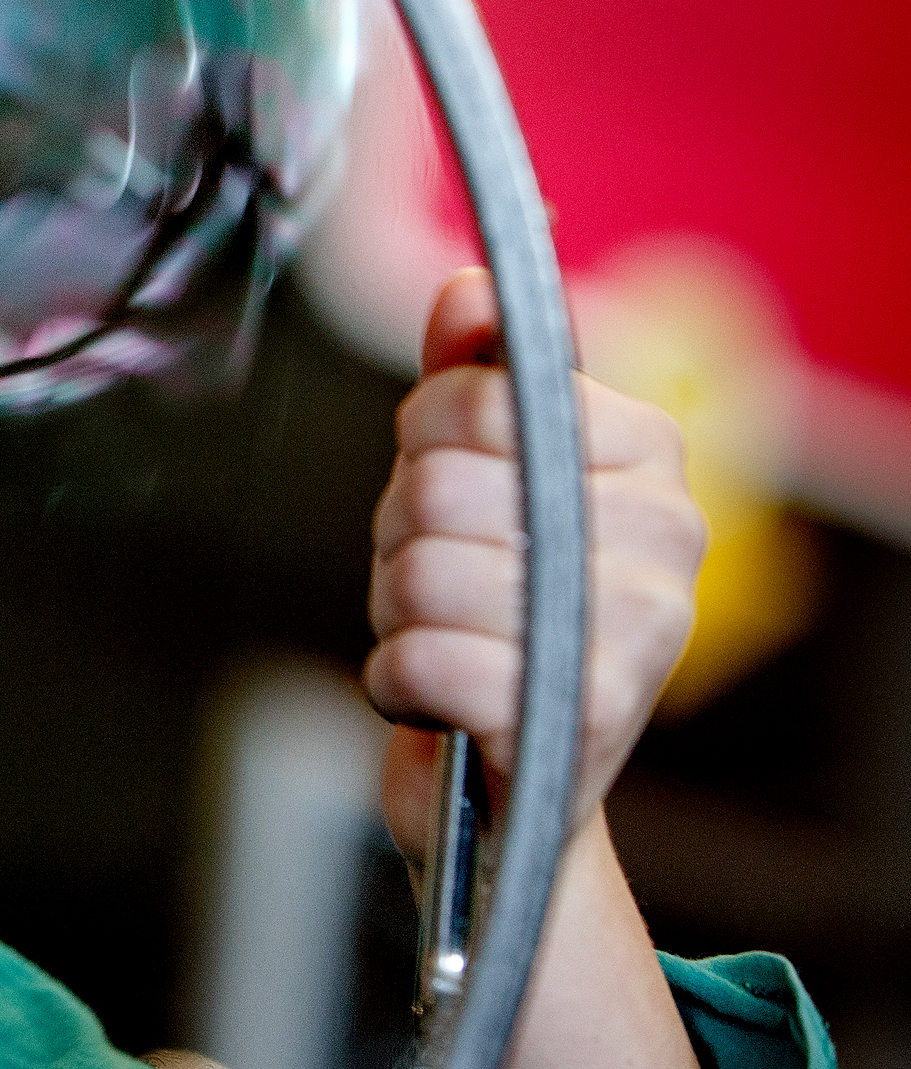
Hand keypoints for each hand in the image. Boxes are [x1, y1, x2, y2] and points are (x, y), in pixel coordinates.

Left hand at [366, 267, 705, 843]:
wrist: (517, 780)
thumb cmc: (491, 611)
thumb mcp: (473, 478)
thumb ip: (471, 377)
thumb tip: (468, 287)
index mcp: (648, 453)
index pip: (470, 399)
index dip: (422, 451)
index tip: (458, 501)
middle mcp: (669, 530)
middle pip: (435, 485)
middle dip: (404, 539)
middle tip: (447, 583)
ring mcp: (640, 623)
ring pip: (420, 572)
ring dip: (399, 614)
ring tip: (450, 638)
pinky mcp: (587, 713)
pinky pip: (423, 659)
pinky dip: (400, 682)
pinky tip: (439, 697)